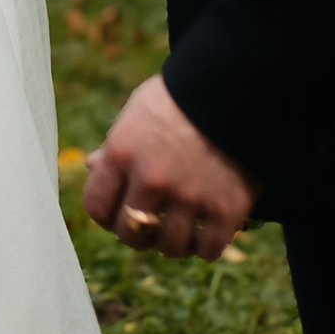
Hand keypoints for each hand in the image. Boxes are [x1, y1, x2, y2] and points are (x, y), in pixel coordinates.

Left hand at [79, 73, 255, 260]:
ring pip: (171, 248)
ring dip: (176, 243)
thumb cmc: (185, 95)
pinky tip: (209, 232)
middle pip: (131, 233)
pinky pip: (208, 249)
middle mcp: (151, 178)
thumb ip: (117, 144)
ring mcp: (189, 195)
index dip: (107, 215)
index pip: (96, 207)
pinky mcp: (226, 208)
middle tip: (153, 226)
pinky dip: (208, 245)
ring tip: (183, 230)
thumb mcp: (140, 110)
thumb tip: (92, 166)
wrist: (241, 84)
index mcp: (122, 152)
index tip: (120, 214)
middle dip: (140, 234)